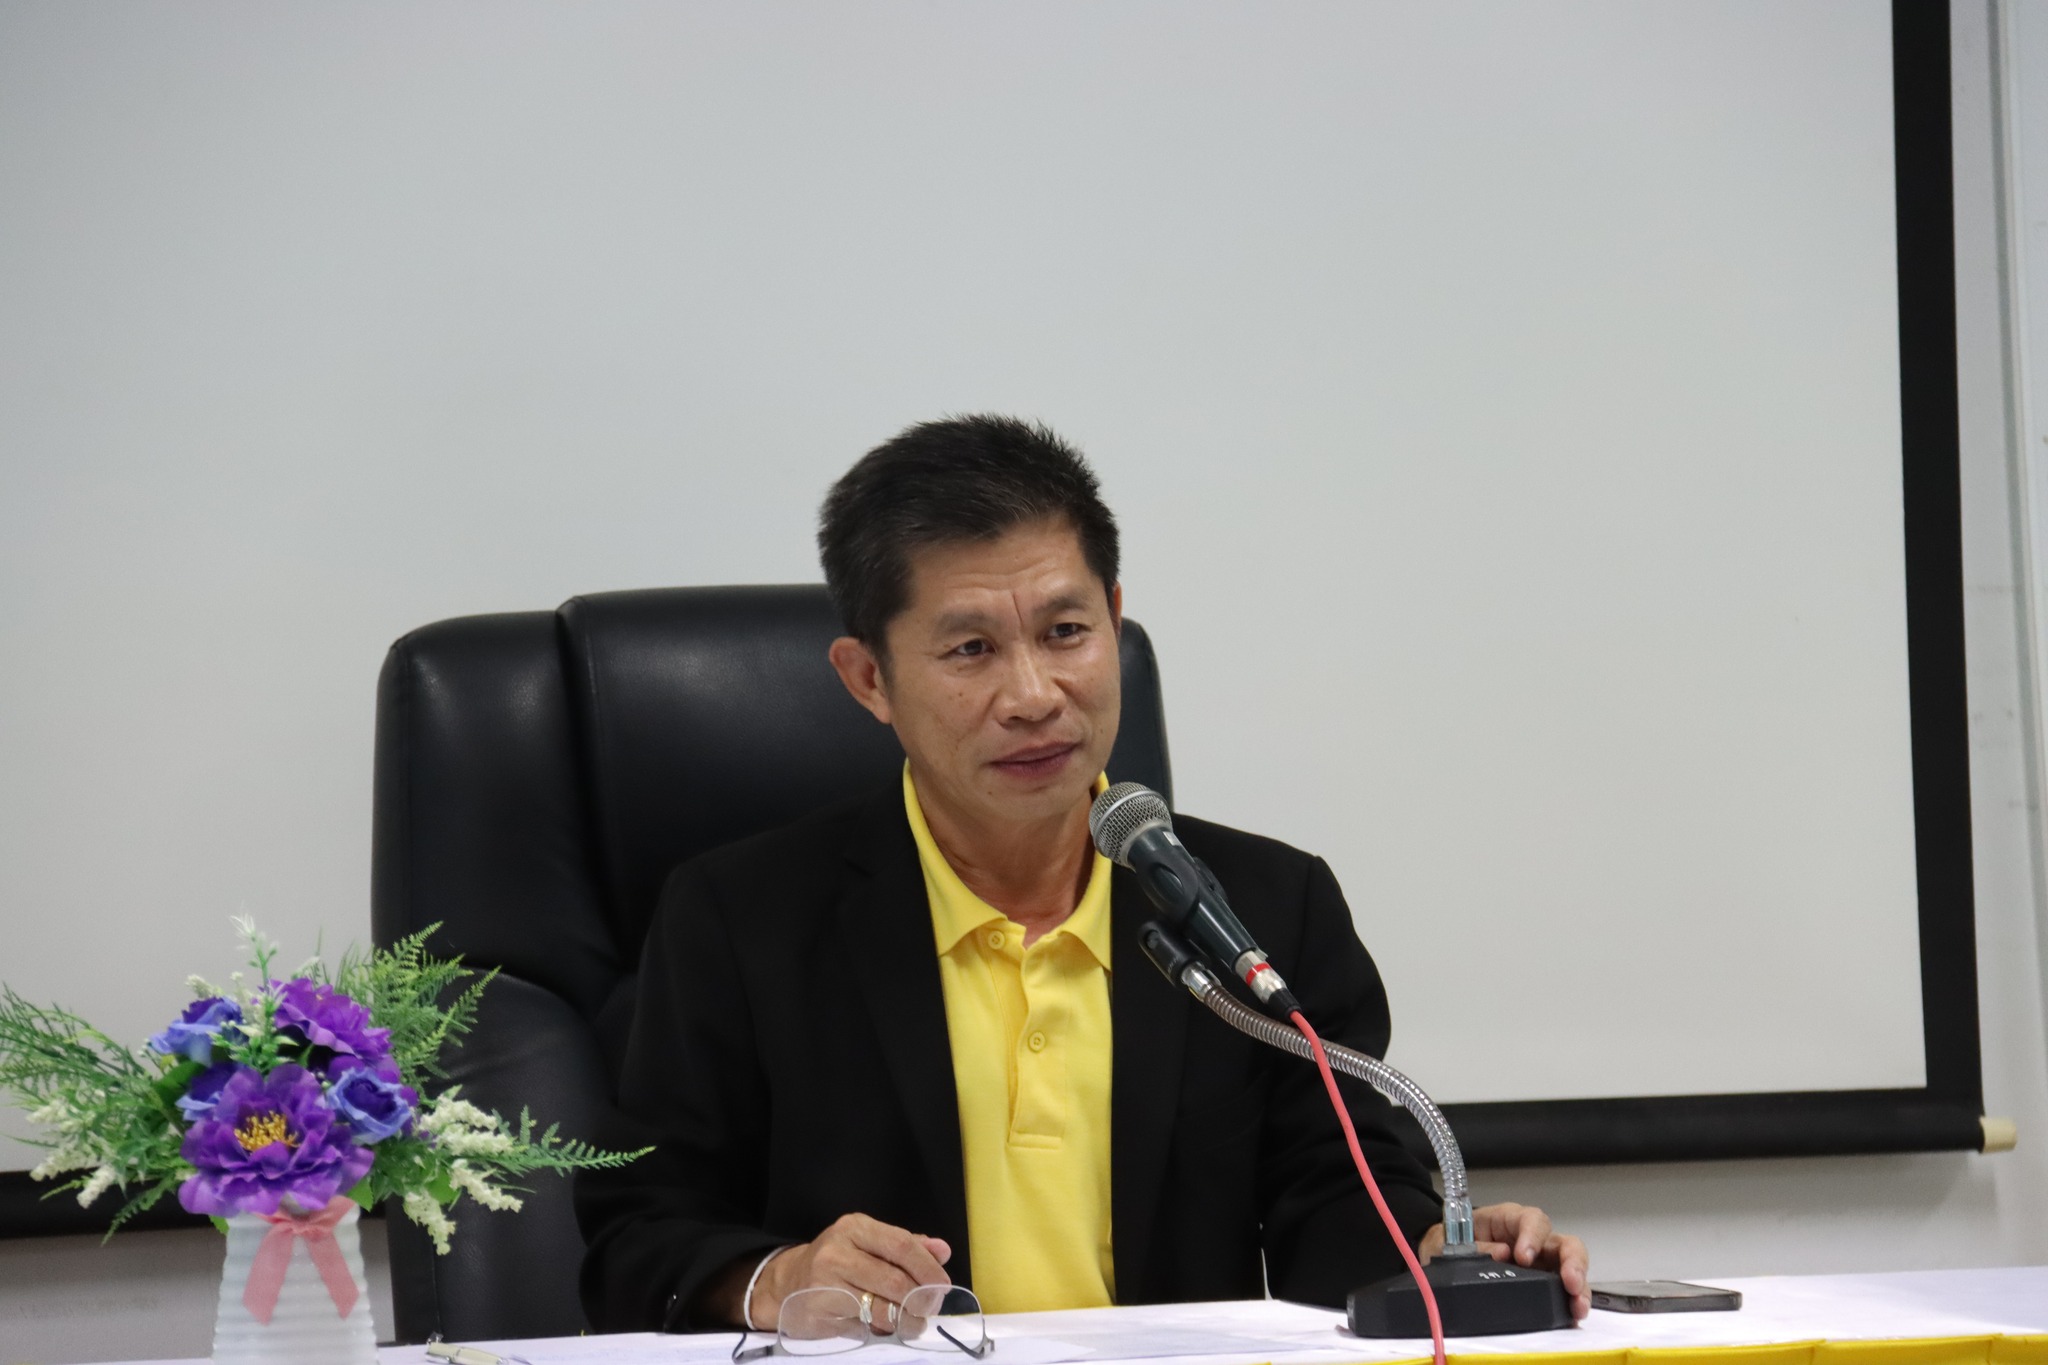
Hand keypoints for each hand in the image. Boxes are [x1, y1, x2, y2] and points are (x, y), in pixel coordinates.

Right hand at [752, 1214, 952, 1333]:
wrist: (787, 1283)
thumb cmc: (838, 1262)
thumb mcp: (869, 1244)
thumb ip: (907, 1246)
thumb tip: (943, 1250)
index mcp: (856, 1227)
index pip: (902, 1245)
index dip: (928, 1268)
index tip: (942, 1286)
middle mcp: (838, 1250)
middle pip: (895, 1280)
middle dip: (920, 1300)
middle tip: (929, 1309)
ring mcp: (826, 1282)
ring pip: (880, 1308)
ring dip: (906, 1321)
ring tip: (914, 1323)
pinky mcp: (819, 1311)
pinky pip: (862, 1326)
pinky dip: (882, 1330)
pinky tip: (886, 1327)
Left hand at [1418, 1203, 1588, 1320]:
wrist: (1440, 1257)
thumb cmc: (1448, 1242)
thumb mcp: (1448, 1240)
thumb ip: (1472, 1244)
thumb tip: (1500, 1253)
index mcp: (1507, 1220)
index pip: (1531, 1219)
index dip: (1533, 1235)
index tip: (1525, 1256)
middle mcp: (1530, 1239)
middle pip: (1562, 1242)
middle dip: (1571, 1261)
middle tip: (1569, 1281)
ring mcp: (1540, 1262)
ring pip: (1569, 1268)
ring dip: (1578, 1286)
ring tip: (1577, 1306)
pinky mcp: (1542, 1284)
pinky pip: (1562, 1291)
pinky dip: (1570, 1302)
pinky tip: (1572, 1316)